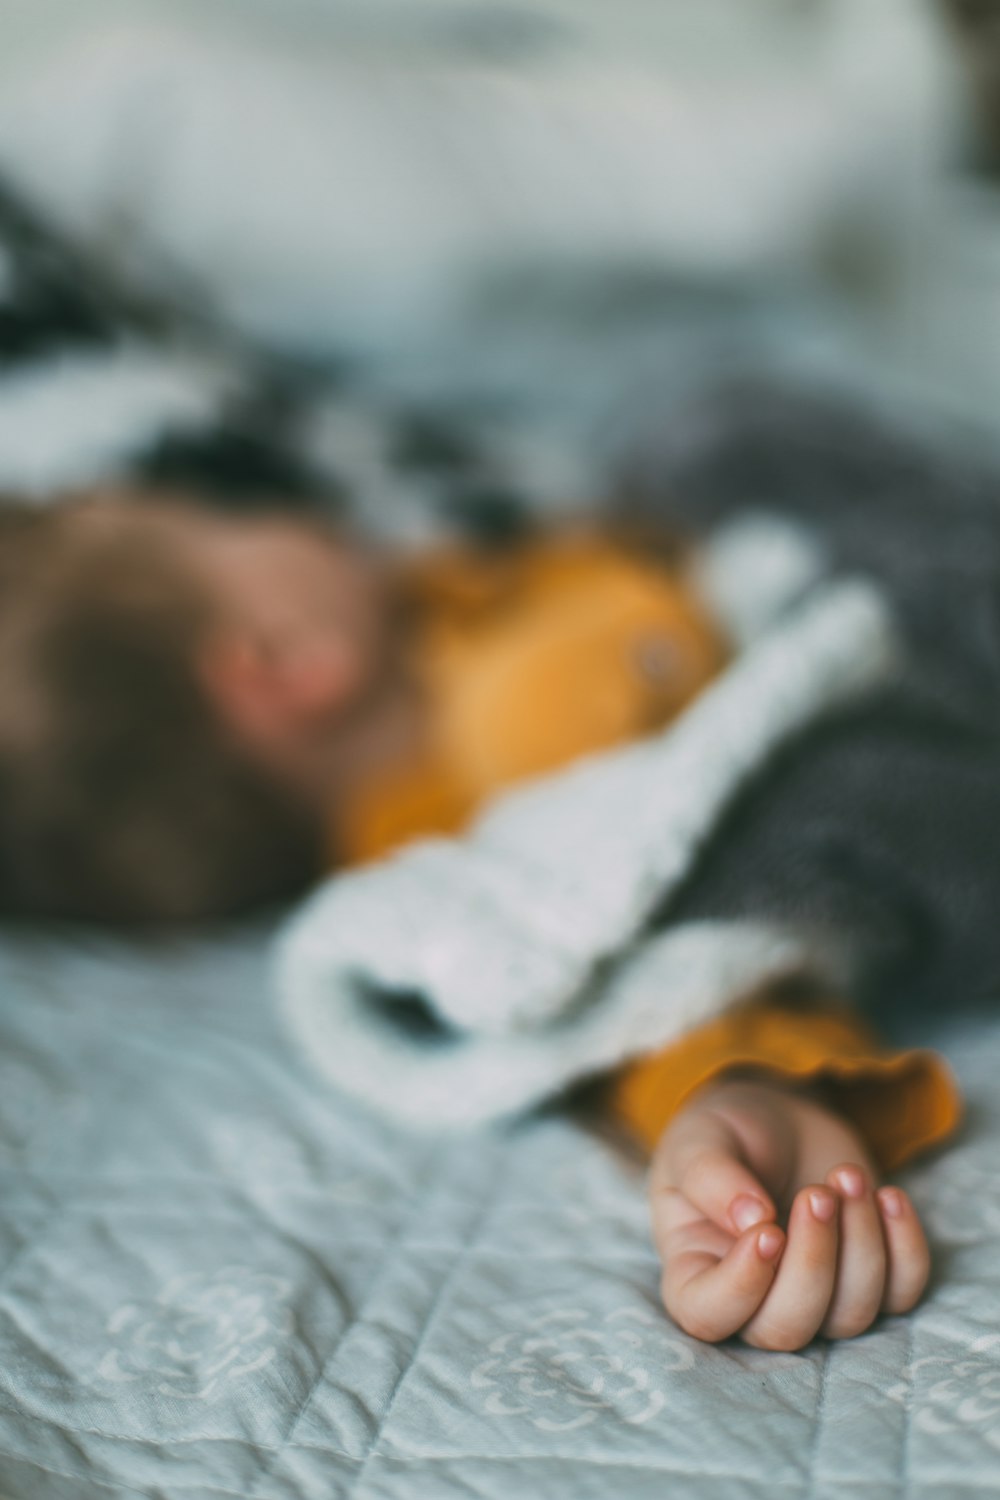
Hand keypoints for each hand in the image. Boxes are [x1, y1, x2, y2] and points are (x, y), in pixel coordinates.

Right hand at [650, 1076, 929, 1348]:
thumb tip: (751, 1219)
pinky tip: (889, 1196)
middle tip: (819, 1195)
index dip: (739, 1290)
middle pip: (786, 1329)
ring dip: (861, 1246)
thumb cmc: (727, 1134)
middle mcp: (754, 1299)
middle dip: (813, 1264)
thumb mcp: (701, 1138)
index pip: (707, 1315)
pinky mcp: (868, 1280)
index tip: (767, 1231)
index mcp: (696, 1269)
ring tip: (848, 1176)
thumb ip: (710, 1175)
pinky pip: (901, 1295)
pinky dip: (905, 1251)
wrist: (781, 1119)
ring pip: (849, 1317)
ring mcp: (817, 1298)